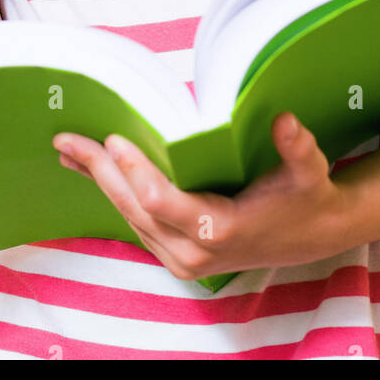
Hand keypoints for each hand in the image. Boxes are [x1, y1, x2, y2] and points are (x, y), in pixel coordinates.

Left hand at [52, 113, 352, 280]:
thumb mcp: (309, 171)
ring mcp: (182, 259)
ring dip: (99, 182)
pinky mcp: (176, 257)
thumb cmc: (306, 197)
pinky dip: (115, 195)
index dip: (134, 171)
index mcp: (219, 229)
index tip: (113, 139)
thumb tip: (285, 120)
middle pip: (134, 209)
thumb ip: (298, 147)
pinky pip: (137, 223)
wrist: (311, 236)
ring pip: (130, 217)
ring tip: (70, 151)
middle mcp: (194, 251)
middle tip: (68, 140)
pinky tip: (96, 171)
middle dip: (100, 172)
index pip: (161, 202)